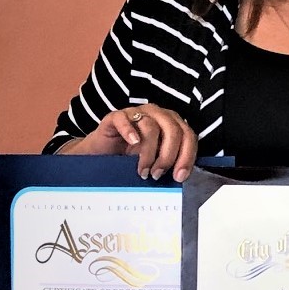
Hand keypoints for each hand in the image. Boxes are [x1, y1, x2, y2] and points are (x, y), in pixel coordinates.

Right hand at [57, 104, 197, 181]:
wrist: (100, 155)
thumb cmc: (130, 158)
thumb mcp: (155, 162)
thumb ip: (168, 163)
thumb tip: (178, 177)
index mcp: (172, 124)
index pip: (188, 136)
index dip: (186, 156)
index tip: (179, 176)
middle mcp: (157, 115)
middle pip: (172, 129)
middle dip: (168, 155)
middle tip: (157, 174)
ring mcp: (137, 112)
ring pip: (150, 126)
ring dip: (148, 152)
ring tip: (142, 170)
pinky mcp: (116, 116)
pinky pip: (124, 119)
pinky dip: (129, 131)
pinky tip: (132, 143)